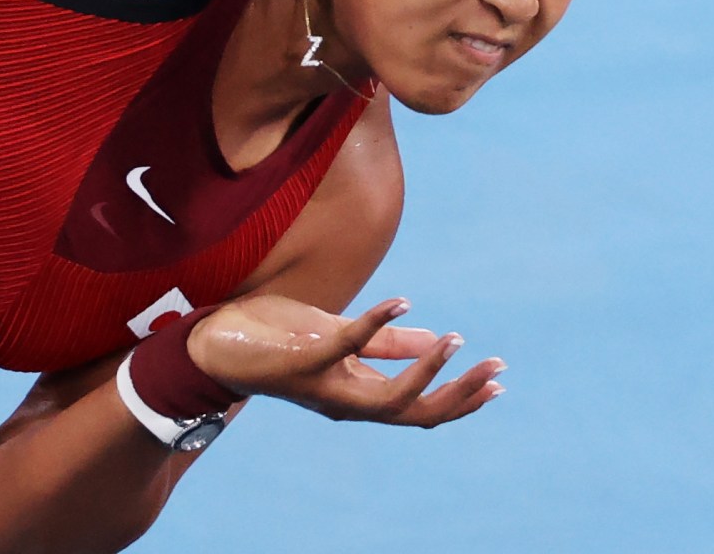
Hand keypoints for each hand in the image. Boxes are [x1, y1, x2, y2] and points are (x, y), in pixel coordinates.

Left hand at [185, 295, 503, 427]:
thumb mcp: (339, 337)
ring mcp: (326, 385)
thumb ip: (385, 344)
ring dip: (427, 372)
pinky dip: (378, 323)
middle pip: (415, 414)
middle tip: (496, 369)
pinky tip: (403, 299)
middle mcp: (346, 400)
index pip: (420, 409)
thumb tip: (434, 341)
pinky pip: (347, 346)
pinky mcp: (303, 361)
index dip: (461, 400)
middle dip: (460, 395)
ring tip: (457, 342)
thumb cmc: (276, 340)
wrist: (215, 343)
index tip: (498, 382)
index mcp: (358, 394)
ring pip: (389, 398)